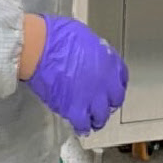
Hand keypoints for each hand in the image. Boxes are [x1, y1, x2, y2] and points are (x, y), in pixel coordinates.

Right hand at [23, 15, 128, 134]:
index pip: (121, 78)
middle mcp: (105, 82)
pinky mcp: (74, 109)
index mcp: (109, 62)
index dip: (115, 84)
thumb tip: (92, 59)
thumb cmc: (59, 36)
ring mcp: (91, 98)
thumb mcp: (86, 37)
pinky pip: (83, 124)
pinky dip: (82, 126)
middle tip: (101, 104)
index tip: (111, 87)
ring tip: (92, 120)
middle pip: (115, 100)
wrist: (41, 48)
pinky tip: (80, 127)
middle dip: (108, 103)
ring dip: (97, 118)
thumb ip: (95, 53)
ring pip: (101, 116)